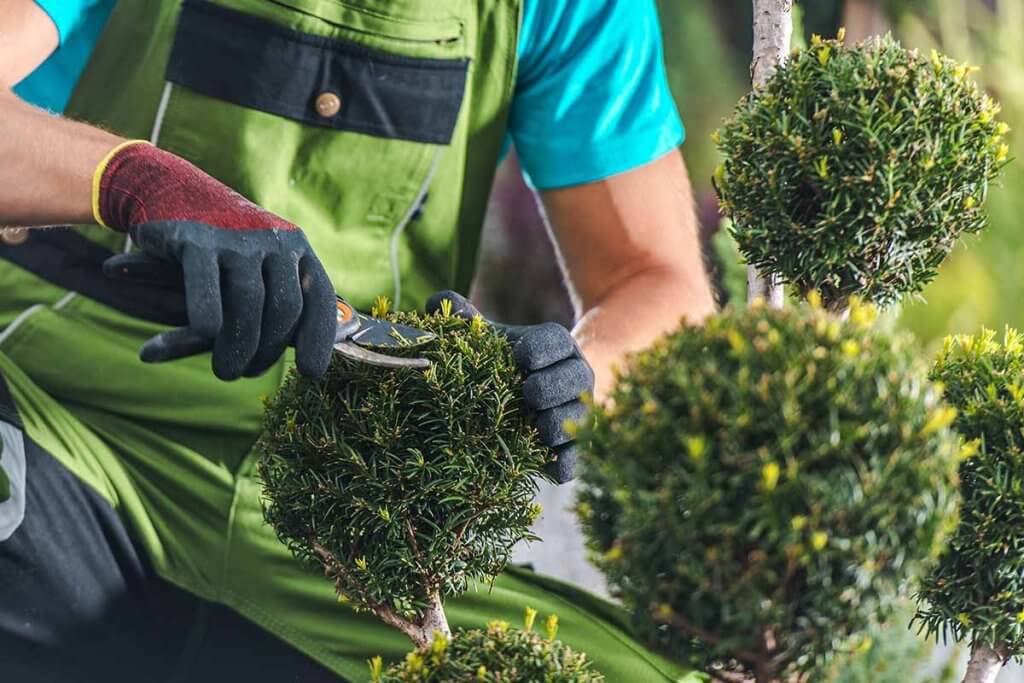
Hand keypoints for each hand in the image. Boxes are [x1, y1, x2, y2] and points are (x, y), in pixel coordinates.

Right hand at [96, 141, 334, 379]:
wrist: (171, 190)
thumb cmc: (220, 251)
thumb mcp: (256, 270)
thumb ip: (276, 307)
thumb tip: (312, 365)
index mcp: (296, 249)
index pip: (319, 297)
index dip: (319, 338)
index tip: (311, 372)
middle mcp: (274, 240)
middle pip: (285, 307)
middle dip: (267, 350)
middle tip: (244, 372)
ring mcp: (236, 237)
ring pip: (248, 300)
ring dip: (237, 345)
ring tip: (225, 370)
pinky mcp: (194, 237)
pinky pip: (206, 282)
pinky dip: (207, 311)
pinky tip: (205, 332)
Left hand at [425, 291, 592, 483]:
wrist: (526, 399)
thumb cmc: (501, 362)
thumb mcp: (486, 340)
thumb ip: (462, 320)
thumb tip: (435, 302)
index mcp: (555, 347)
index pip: (557, 341)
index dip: (543, 348)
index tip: (520, 357)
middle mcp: (574, 378)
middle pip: (577, 378)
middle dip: (554, 386)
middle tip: (528, 392)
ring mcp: (576, 413)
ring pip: (579, 418)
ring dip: (562, 423)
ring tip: (540, 427)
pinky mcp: (571, 448)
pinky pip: (577, 456)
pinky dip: (567, 462)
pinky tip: (555, 470)